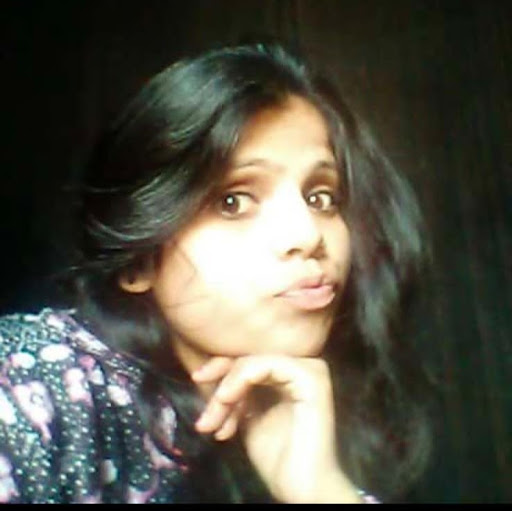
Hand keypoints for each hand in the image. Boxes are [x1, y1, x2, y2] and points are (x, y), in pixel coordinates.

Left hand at [192, 355, 361, 502]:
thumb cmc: (276, 456)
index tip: (197, 380)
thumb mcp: (247, 414)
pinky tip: (227, 398)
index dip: (219, 367)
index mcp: (289, 373)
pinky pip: (269, 364)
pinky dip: (242, 378)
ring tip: (215, 418)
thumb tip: (205, 374)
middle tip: (205, 414)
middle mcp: (302, 366)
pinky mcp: (312, 379)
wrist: (300, 487)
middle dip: (220, 383)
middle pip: (249, 357)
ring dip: (228, 387)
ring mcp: (310, 370)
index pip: (248, 358)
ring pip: (254, 361)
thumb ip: (236, 392)